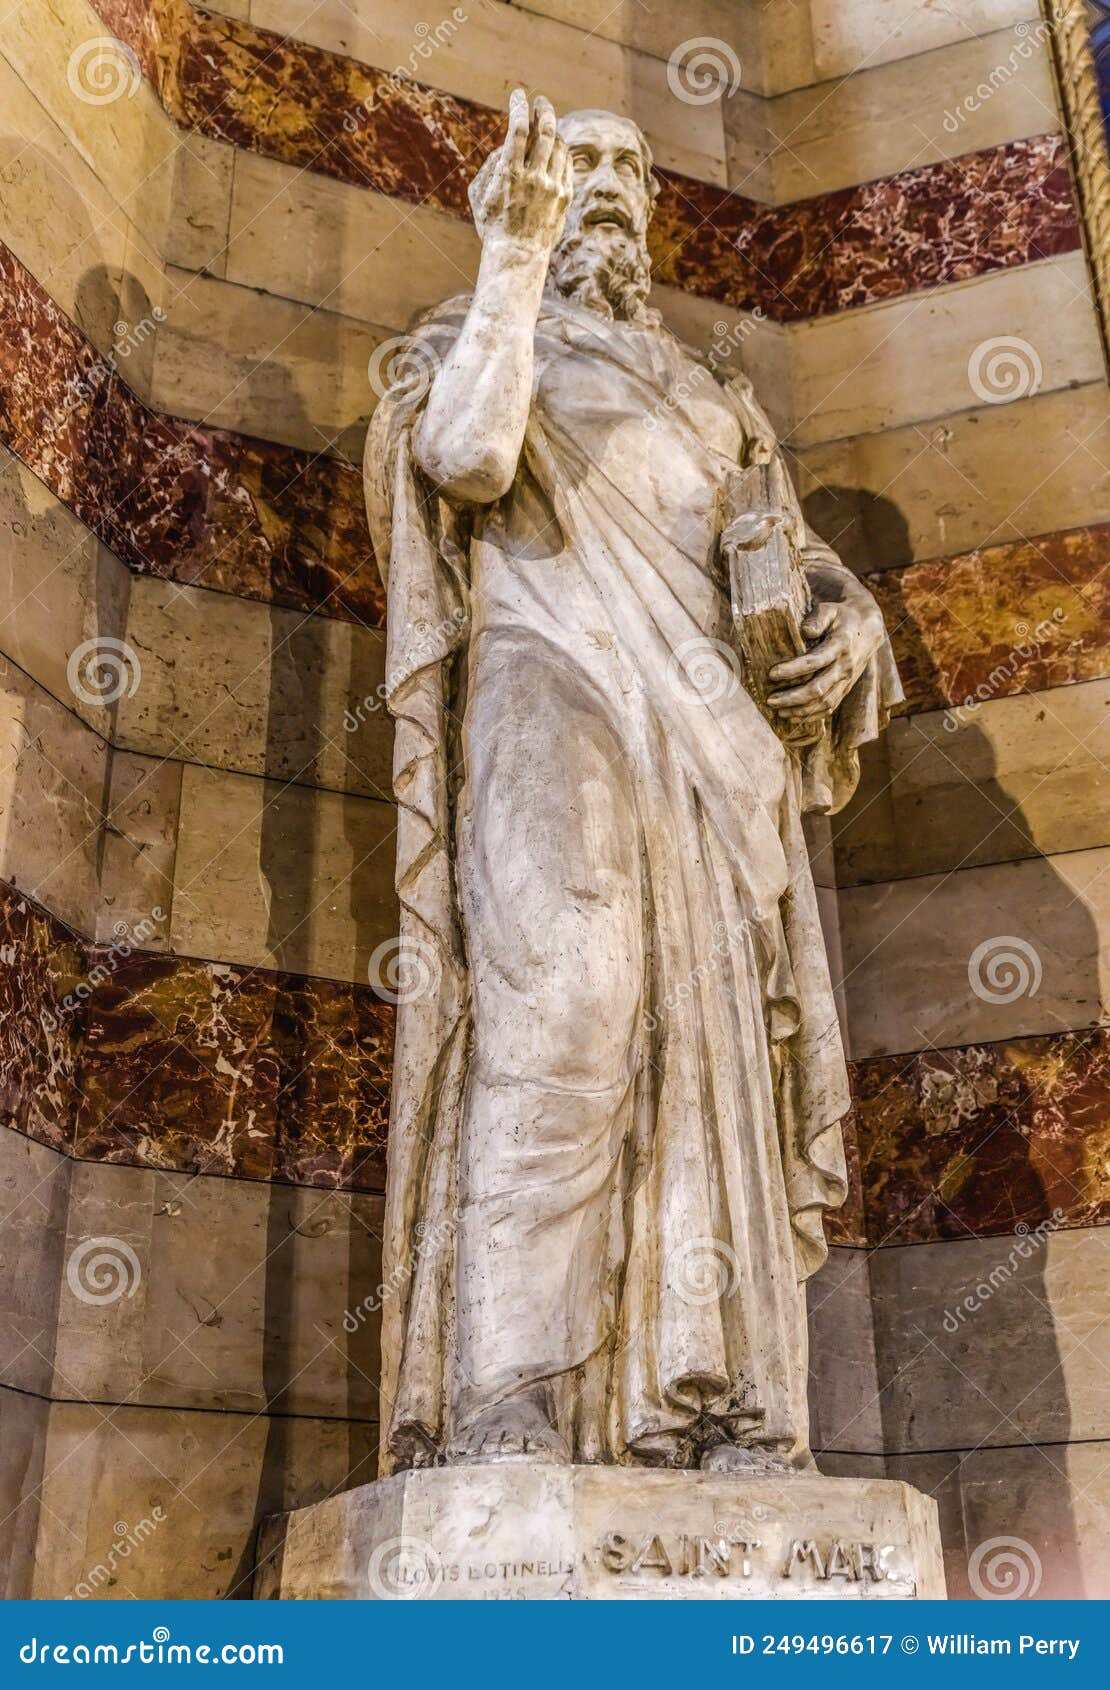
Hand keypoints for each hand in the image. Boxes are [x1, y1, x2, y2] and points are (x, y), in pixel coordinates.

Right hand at [468, 90, 572, 257]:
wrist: (517, 255)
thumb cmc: (493, 224)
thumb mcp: (479, 194)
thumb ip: (490, 165)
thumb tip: (505, 145)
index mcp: (509, 173)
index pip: (517, 129)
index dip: (518, 106)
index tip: (518, 95)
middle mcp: (534, 177)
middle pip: (545, 131)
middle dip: (544, 110)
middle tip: (541, 102)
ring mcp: (552, 187)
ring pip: (559, 146)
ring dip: (554, 131)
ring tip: (548, 127)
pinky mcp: (565, 197)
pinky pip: (567, 165)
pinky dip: (562, 153)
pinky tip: (557, 149)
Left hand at [766, 586, 884, 725]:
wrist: (868, 629)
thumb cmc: (841, 617)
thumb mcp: (830, 609)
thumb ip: (817, 618)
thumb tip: (805, 631)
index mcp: (840, 645)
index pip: (815, 661)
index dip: (792, 670)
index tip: (772, 674)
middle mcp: (845, 666)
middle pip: (818, 688)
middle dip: (792, 697)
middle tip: (770, 700)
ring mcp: (846, 680)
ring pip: (824, 702)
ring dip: (800, 710)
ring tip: (778, 711)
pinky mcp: (846, 688)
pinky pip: (830, 707)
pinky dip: (812, 716)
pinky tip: (794, 716)